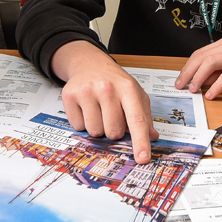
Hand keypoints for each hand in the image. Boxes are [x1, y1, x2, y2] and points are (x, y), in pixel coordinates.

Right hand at [53, 40, 159, 164]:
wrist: (89, 63)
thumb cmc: (114, 81)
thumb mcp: (135, 93)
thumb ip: (145, 115)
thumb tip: (152, 137)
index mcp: (128, 88)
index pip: (137, 119)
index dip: (140, 141)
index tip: (143, 158)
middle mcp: (107, 88)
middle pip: (113, 131)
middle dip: (114, 130)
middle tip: (111, 114)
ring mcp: (86, 91)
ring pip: (95, 132)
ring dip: (98, 127)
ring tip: (98, 110)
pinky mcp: (69, 96)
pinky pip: (78, 126)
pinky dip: (82, 122)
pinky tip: (86, 108)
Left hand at [175, 38, 221, 99]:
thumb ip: (216, 72)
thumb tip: (199, 80)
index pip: (200, 53)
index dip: (188, 67)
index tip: (180, 79)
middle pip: (202, 57)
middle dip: (188, 72)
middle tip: (181, 85)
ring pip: (211, 63)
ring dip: (199, 77)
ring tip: (193, 89)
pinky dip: (216, 87)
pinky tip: (211, 95)